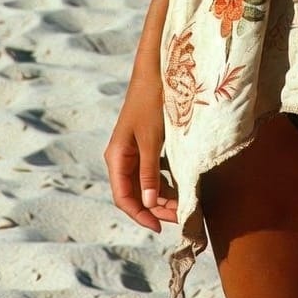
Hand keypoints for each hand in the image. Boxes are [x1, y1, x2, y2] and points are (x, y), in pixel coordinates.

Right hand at [104, 74, 178, 232]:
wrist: (154, 71)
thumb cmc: (151, 102)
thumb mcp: (151, 140)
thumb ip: (149, 172)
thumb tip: (148, 204)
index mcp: (116, 157)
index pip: (123, 197)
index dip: (140, 215)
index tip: (159, 227)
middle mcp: (121, 157)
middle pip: (134, 193)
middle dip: (155, 208)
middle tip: (179, 217)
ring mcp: (132, 151)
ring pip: (144, 184)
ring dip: (161, 197)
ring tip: (182, 205)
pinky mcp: (145, 145)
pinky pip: (151, 171)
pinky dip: (164, 181)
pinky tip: (179, 187)